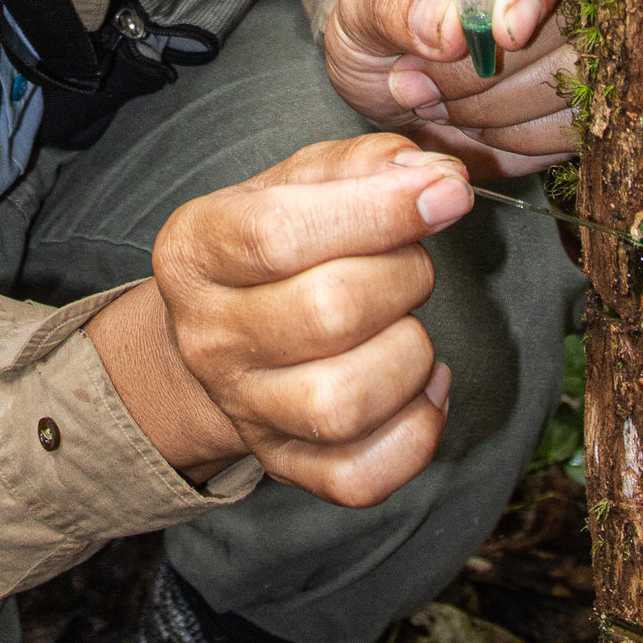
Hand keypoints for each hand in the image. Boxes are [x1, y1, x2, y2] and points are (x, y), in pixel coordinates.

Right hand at [140, 133, 469, 505]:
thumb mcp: (296, 182)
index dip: (377, 211)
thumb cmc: (268, 244)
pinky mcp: (286, 465)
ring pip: (343, 402)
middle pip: (326, 314)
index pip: (278, 233)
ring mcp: (244, 409)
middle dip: (402, 276)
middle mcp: (208, 337)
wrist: (219, 331)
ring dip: (409, 355)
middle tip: (411, 260)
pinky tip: (421, 387)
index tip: (446, 193)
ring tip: (406, 324)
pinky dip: (416, 432)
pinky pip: (361, 476)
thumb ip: (362, 165)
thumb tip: (436, 175)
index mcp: (195, 250)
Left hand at [325, 0, 575, 179]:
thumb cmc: (386, 18)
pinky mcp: (597, 89)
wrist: (397, 74)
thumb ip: (401, 4)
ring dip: (496, 107)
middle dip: (492, 67)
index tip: (505, 34)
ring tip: (439, 95)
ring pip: (577, 77)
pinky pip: (577, 124)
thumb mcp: (367, 3)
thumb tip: (455, 26)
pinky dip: (518, 136)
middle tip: (422, 78)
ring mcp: (594, 23)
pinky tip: (476, 122)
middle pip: (570, 14)